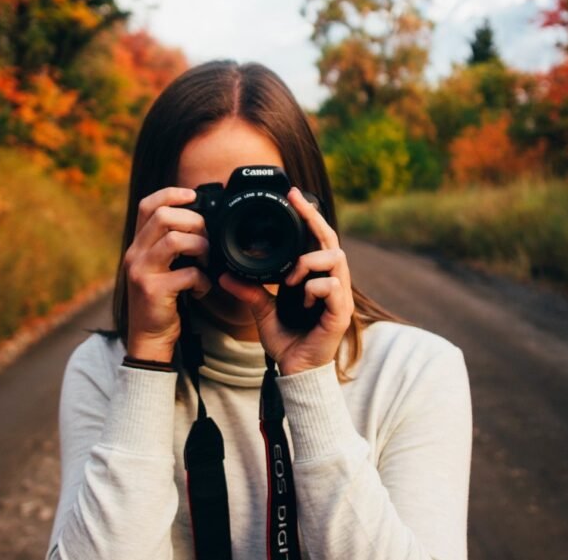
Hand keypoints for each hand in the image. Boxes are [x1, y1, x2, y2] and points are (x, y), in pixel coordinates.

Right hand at [124, 187, 212, 362]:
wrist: (148, 337)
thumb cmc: (161, 299)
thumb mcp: (160, 266)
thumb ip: (171, 244)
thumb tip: (201, 222)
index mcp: (138, 245)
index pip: (147, 205)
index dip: (171, 194)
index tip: (193, 195)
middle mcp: (135, 254)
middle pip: (163, 216)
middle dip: (194, 222)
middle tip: (206, 239)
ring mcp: (142, 272)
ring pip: (175, 240)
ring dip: (201, 247)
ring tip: (206, 261)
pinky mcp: (154, 291)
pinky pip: (187, 273)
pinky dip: (202, 280)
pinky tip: (201, 289)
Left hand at [218, 186, 353, 375]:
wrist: (295, 372)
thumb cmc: (286, 341)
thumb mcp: (262, 310)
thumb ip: (250, 290)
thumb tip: (226, 274)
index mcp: (315, 278)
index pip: (316, 239)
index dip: (308, 215)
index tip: (292, 194)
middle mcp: (331, 283)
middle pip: (331, 240)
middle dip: (314, 219)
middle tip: (296, 202)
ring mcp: (339, 297)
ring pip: (334, 259)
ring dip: (308, 263)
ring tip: (290, 280)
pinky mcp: (341, 313)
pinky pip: (332, 287)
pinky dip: (312, 288)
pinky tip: (300, 301)